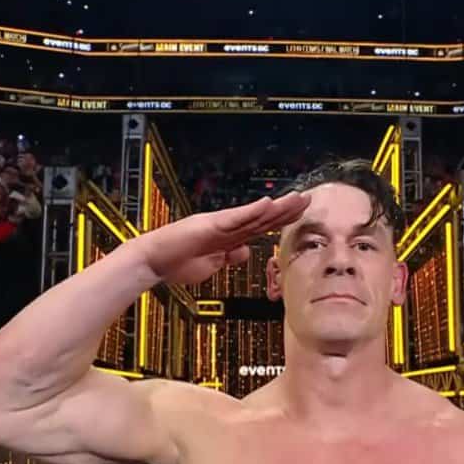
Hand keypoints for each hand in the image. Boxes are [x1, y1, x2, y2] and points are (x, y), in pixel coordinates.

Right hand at [131, 192, 309, 285]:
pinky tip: (269, 203)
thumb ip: (229, 257)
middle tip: (308, 199)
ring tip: (296, 198)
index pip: (261, 227)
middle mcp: (228, 227)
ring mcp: (220, 224)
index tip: (300, 213)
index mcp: (229, 237)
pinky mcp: (211, 225)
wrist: (154, 262)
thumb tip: (246, 251)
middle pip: (263, 217)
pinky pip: (237, 217)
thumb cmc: (178, 264)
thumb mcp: (212, 265)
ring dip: (277, 207)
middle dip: (287, 210)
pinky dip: (253, 211)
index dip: (282, 220)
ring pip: (255, 215)